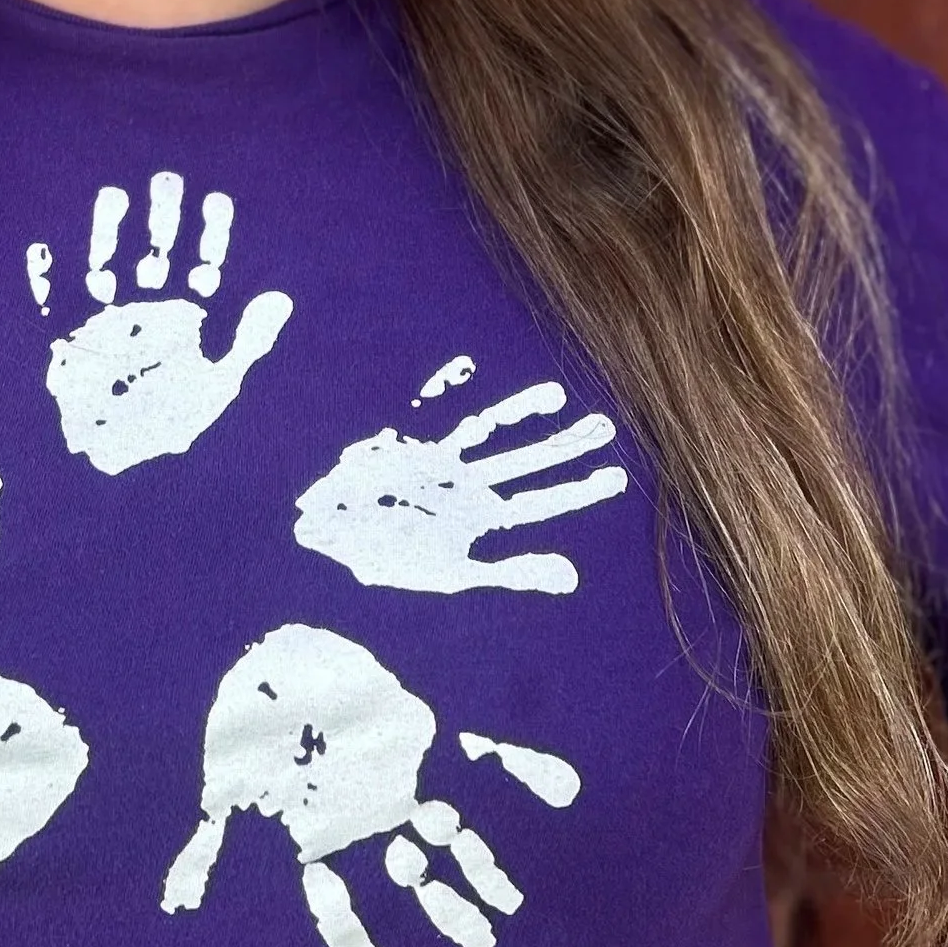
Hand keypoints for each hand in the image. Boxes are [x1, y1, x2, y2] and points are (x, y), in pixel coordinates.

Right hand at [28, 173, 292, 473]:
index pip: (202, 263)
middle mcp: (146, 307)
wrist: (124, 466)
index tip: (218, 199)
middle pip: (154, 251)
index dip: (211, 232)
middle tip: (167, 179)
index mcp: (185, 315)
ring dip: (106, 229)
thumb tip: (282, 296)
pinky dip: (44, 276)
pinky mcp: (67, 337)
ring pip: (106, 261)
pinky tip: (42, 249)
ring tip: (113, 193)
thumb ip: (247, 339)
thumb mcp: (219, 382)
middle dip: (161, 217)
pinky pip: (52, 300)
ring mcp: (106, 318)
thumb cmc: (176, 423)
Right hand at [160, 621, 580, 946]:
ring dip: (484, 867)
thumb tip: (176, 905)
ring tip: (514, 905)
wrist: (276, 635)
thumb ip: (206, 843)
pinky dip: (524, 772)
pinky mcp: (431, 732)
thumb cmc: (247, 707)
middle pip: (412, 882)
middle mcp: (369, 815)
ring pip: (454, 835)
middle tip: (480, 946)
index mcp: (321, 831)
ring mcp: (404, 776)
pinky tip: (563, 793)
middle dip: (444, 915)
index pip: (339, 906)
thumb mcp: (222, 779)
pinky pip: (486, 757)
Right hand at [293, 367, 627, 594]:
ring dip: (521, 415)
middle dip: (565, 446)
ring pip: (491, 434)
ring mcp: (439, 464)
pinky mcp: (405, 447)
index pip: (541, 501)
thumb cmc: (386, 563)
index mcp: (481, 518)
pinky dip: (445, 390)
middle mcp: (467, 485)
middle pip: (527, 461)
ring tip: (558, 398)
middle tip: (607, 428)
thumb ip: (512, 571)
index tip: (617, 477)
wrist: (330, 547)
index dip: (578, 490)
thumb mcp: (454, 575)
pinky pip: (430, 415)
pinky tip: (466, 368)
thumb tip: (574, 577)